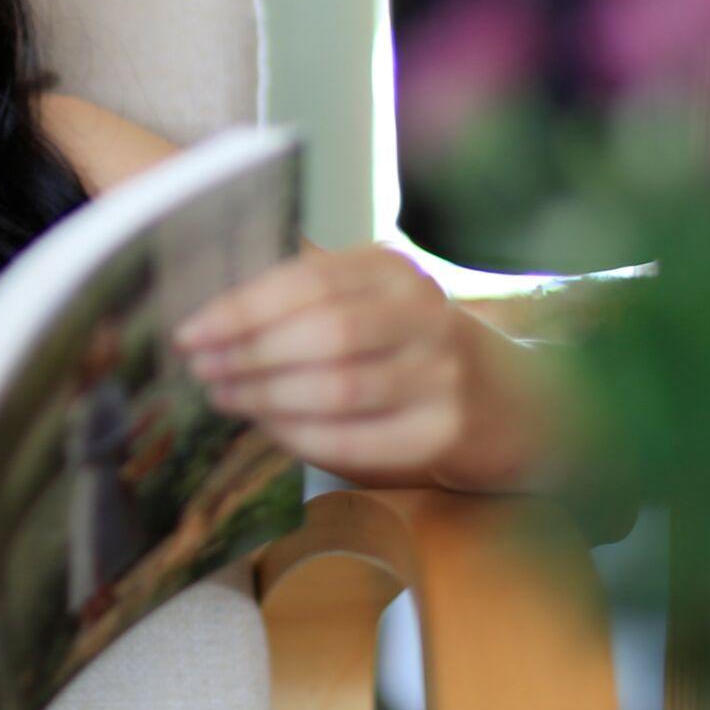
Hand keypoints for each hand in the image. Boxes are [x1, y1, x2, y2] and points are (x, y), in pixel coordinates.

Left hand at [172, 244, 525, 489]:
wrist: (517, 401)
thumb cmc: (416, 348)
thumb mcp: (375, 301)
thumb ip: (309, 297)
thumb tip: (215, 313)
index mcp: (395, 271)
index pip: (308, 281)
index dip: (242, 308)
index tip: (191, 330)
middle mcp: (424, 314)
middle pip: (322, 333)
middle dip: (248, 354)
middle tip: (200, 368)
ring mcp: (440, 374)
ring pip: (336, 388)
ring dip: (267, 396)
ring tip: (224, 396)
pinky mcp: (442, 432)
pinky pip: (355, 438)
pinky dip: (300, 435)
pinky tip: (268, 429)